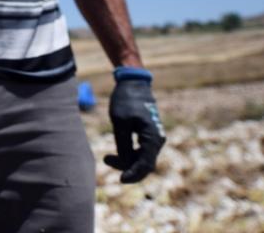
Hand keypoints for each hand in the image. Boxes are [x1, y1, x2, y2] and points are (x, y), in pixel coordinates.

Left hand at [104, 69, 164, 183]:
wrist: (133, 83)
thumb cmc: (125, 101)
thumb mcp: (120, 123)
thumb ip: (123, 145)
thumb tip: (126, 164)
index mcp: (153, 137)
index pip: (146, 165)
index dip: (133, 174)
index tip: (120, 180)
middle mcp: (157, 140)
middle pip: (145, 164)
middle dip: (127, 168)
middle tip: (106, 160)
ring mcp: (154, 138)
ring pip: (143, 159)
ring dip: (127, 161)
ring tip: (107, 158)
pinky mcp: (149, 135)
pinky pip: (142, 152)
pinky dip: (130, 155)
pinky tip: (117, 153)